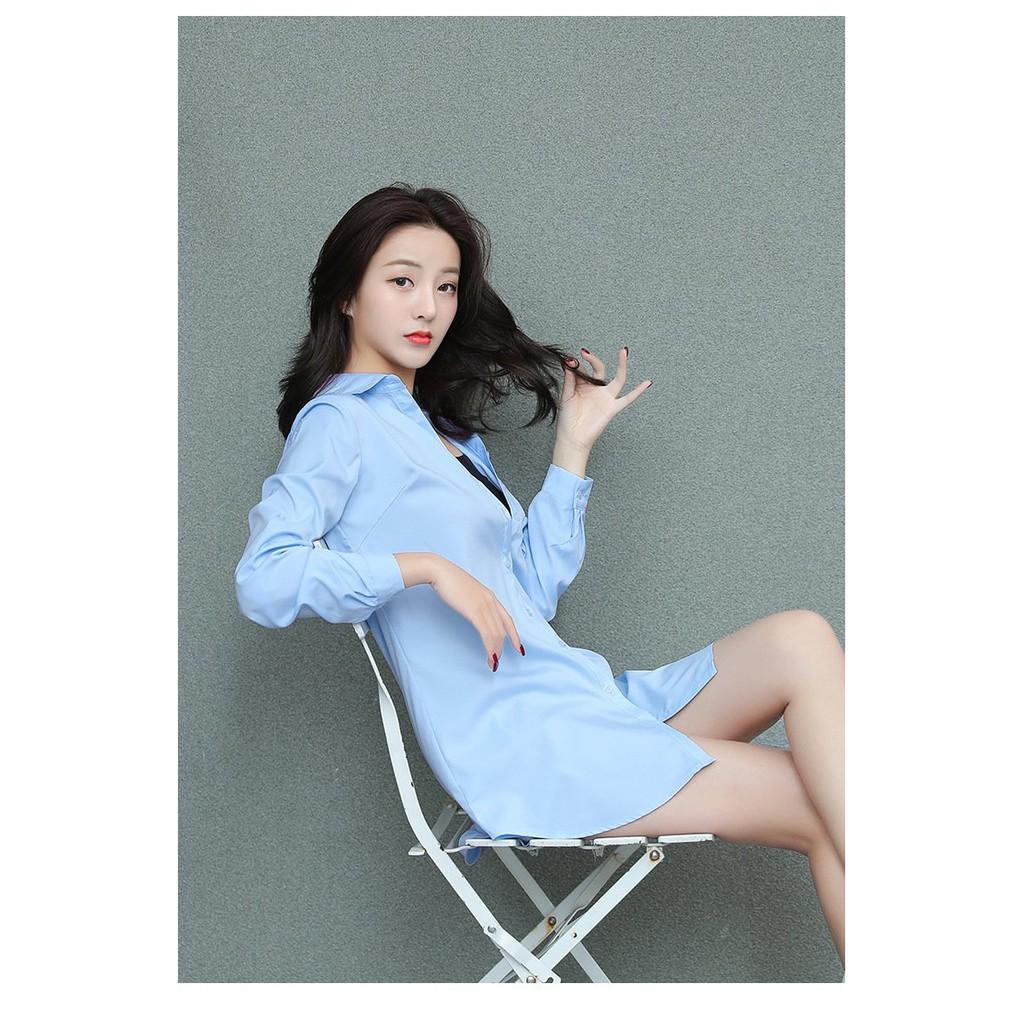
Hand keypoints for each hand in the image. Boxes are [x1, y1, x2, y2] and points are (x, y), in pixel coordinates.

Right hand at [429, 558, 524, 673]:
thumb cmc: (450, 581)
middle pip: (502, 629)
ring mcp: (484, 605)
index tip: (519, 647)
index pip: (507, 619)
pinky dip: (490, 645)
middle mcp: (491, 601)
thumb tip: (474, 613)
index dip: (515, 635)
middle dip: (501, 647)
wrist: (440, 572)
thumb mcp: (467, 593)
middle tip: (497, 661)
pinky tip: (490, 655)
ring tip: (493, 663)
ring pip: (495, 633)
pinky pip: (486, 632)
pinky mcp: (474, 610)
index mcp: (490, 597)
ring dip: (495, 650)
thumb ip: (474, 602)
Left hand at [555, 347, 651, 450]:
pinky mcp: (612, 408)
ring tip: (623, 351)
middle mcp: (596, 389)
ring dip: (621, 365)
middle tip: (585, 353)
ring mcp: (606, 397)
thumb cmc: (567, 418)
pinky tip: (647, 383)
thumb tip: (569, 361)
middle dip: (593, 360)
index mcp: (583, 385)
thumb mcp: (566, 396)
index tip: (569, 360)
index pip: (583, 369)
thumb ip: (569, 379)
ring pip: (618, 379)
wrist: (572, 437)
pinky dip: (638, 391)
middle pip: (600, 369)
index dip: (577, 364)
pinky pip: (628, 399)